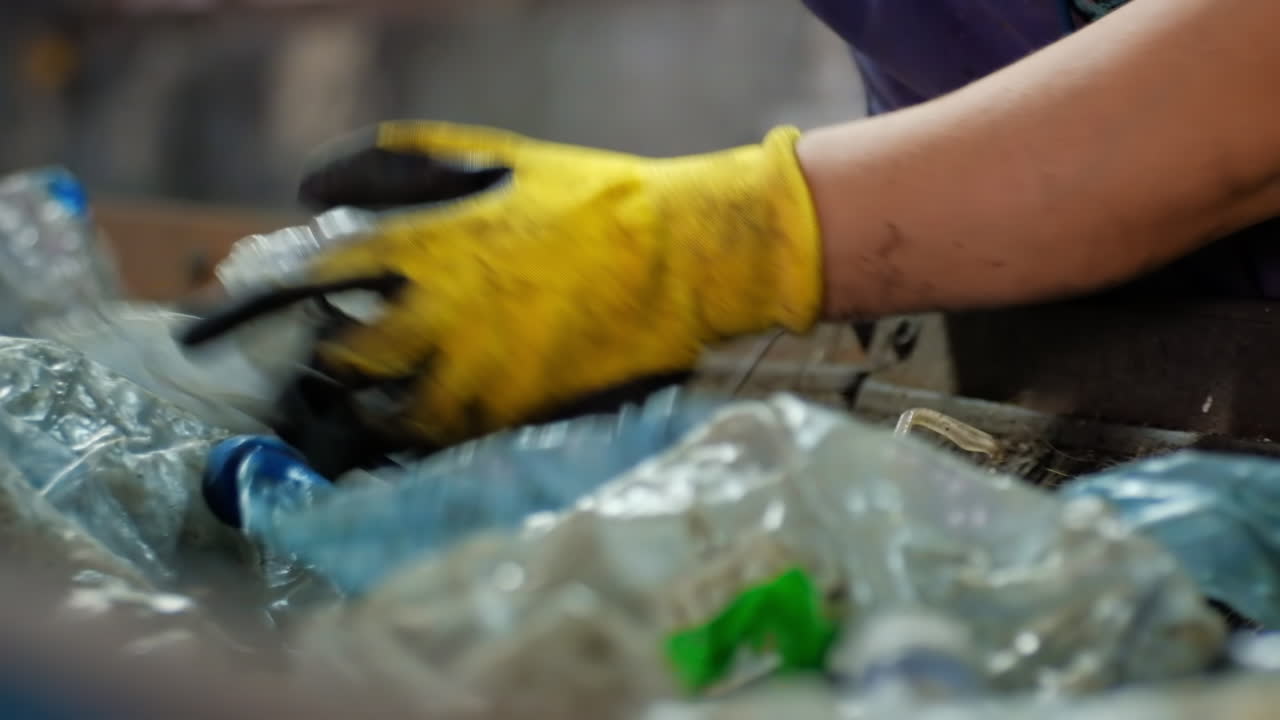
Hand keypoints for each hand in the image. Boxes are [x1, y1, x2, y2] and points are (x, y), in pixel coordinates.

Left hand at [300, 121, 822, 445]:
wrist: (678, 257)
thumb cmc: (588, 198)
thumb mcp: (493, 156)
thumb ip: (396, 160)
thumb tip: (312, 185)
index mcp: (430, 247)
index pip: (322, 279)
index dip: (280, 299)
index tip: (265, 312)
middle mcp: (443, 318)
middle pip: (346, 360)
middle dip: (327, 363)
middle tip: (329, 359)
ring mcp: (481, 373)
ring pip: (390, 416)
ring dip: (371, 410)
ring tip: (373, 401)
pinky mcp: (518, 412)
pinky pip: (448, 440)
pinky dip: (425, 436)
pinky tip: (429, 418)